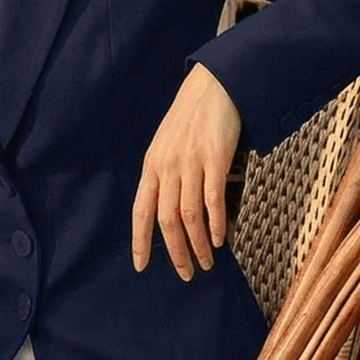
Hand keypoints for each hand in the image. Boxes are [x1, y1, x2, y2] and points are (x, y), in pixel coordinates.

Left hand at [131, 63, 240, 279]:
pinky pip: (212, 200)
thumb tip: (167, 210)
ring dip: (198, 245)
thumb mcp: (167, 145)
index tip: (141, 266)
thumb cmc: (191, 117)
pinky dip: (216, 224)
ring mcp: (190, 162)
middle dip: (176, 253)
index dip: (140, 241)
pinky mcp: (214, 158)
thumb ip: (164, 174)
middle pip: (166, 220)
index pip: (140, 211)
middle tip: (187, 273)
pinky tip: (220, 239)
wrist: (213, 86)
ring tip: (207, 262)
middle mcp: (167, 166)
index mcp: (152, 165)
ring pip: (189, 216)